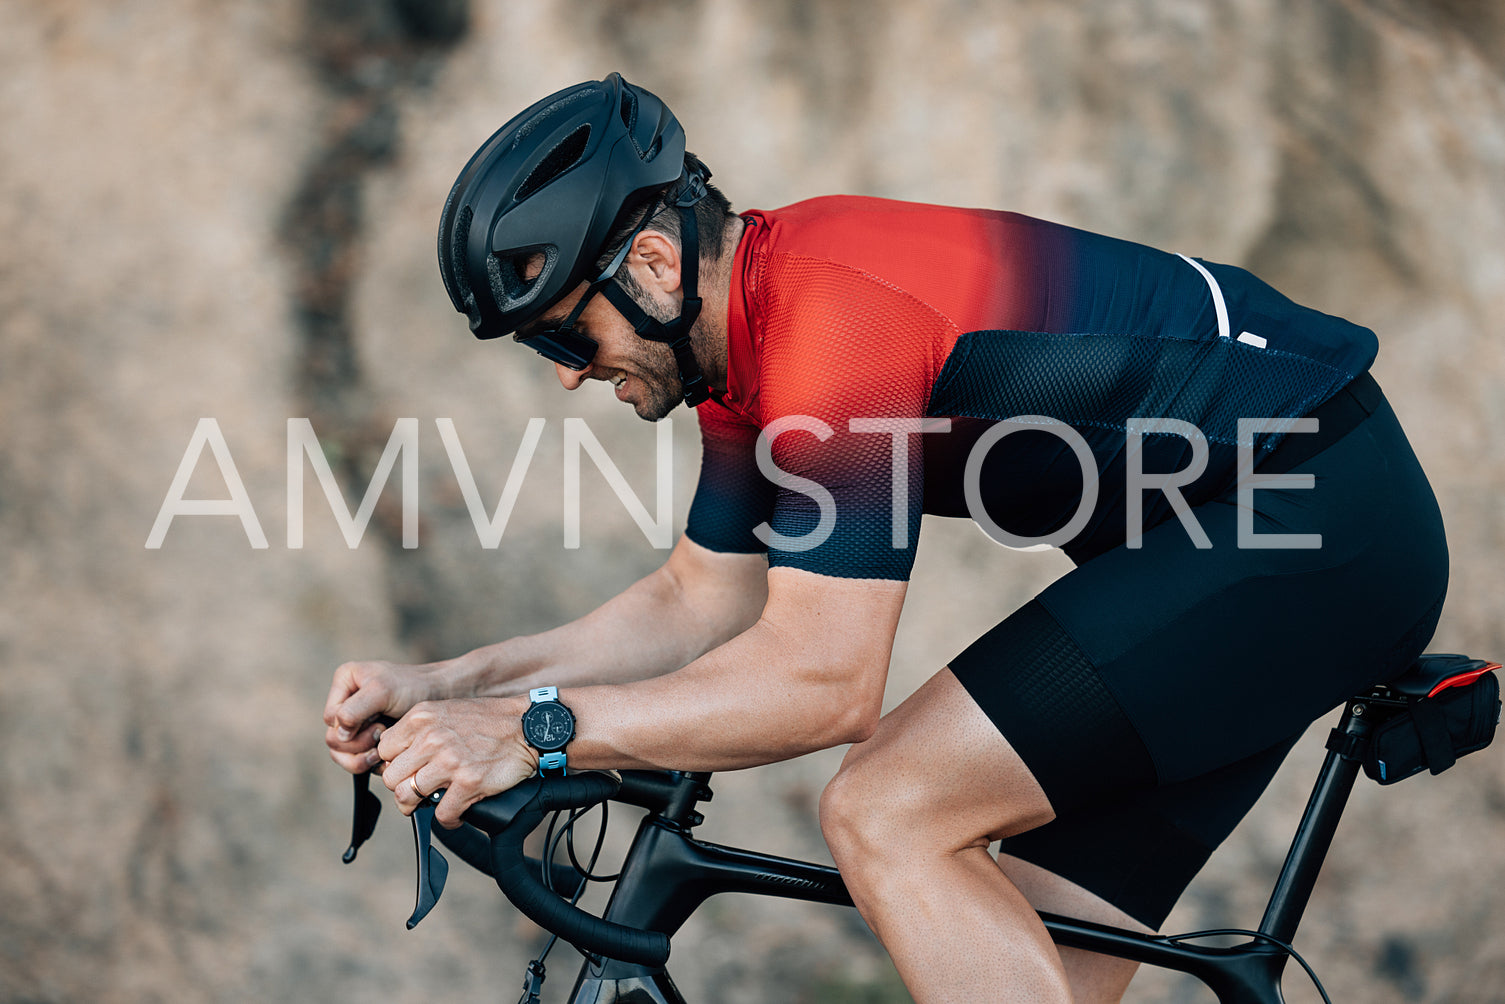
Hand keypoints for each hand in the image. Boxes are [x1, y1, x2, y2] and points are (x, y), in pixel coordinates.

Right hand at [324, 659, 455, 773]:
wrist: (442, 695)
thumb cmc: (415, 687)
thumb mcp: (382, 691)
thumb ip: (354, 710)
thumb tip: (339, 735)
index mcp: (345, 684)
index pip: (331, 718)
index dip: (350, 727)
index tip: (378, 722)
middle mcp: (347, 704)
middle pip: (334, 740)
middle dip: (358, 744)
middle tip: (381, 735)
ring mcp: (357, 725)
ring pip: (343, 755)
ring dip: (362, 758)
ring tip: (383, 751)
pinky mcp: (369, 741)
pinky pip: (358, 762)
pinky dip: (371, 764)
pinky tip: (388, 758)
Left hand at [377, 698, 538, 826]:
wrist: (528, 726)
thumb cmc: (489, 721)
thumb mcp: (445, 711)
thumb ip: (419, 731)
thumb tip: (398, 758)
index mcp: (421, 718)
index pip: (383, 750)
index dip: (394, 763)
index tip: (407, 770)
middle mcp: (431, 738)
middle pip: (390, 777)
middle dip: (402, 787)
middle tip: (418, 789)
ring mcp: (449, 761)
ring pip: (407, 797)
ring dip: (419, 805)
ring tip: (433, 801)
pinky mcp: (468, 782)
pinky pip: (442, 814)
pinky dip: (449, 819)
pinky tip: (457, 811)